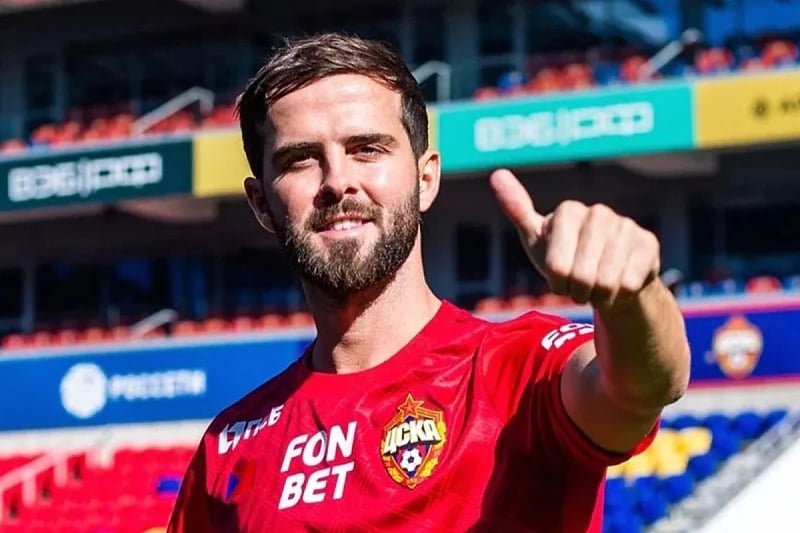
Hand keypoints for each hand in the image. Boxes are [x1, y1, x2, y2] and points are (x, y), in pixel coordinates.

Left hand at [490, 168, 660, 308]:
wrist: (608, 278)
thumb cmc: (566, 258)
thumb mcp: (537, 239)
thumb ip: (517, 209)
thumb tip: (497, 174)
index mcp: (568, 211)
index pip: (557, 266)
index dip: (557, 282)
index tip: (558, 279)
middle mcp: (599, 213)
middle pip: (581, 275)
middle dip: (577, 291)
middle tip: (579, 287)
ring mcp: (627, 226)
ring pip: (607, 281)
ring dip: (599, 295)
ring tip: (597, 288)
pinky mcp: (648, 244)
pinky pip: (629, 283)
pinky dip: (620, 294)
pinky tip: (619, 286)